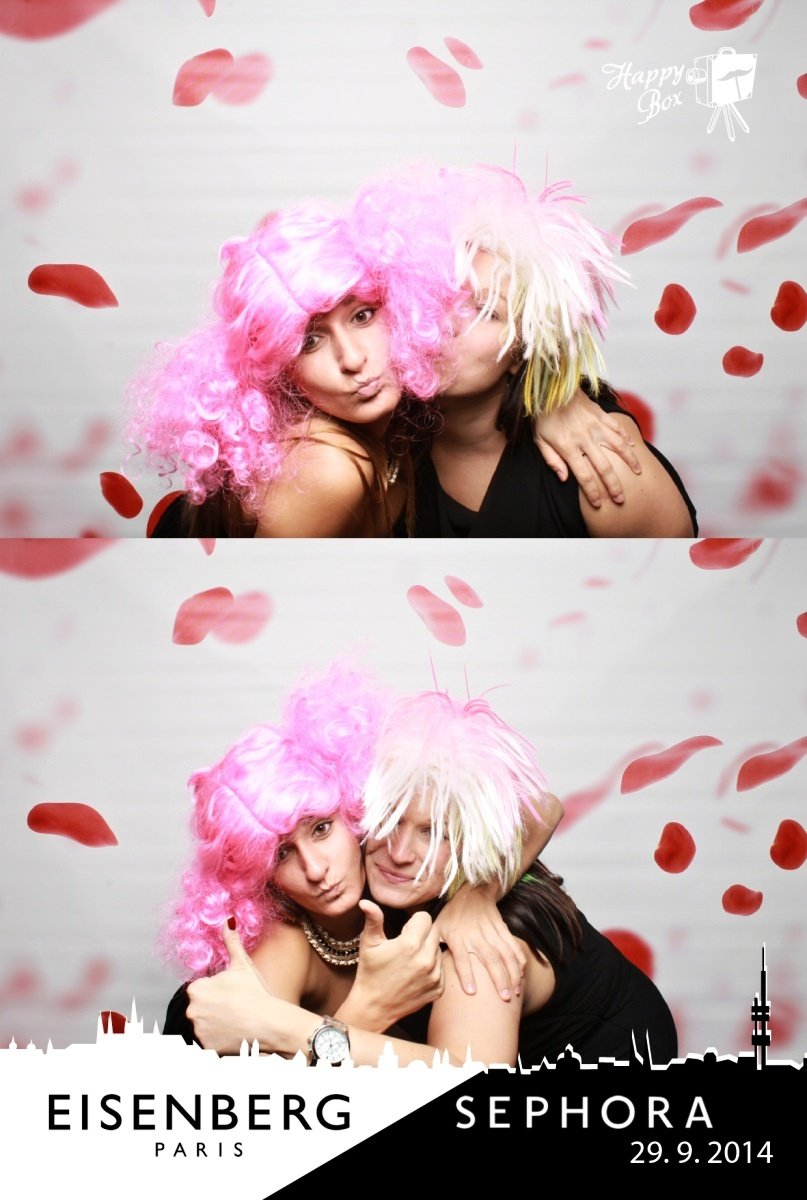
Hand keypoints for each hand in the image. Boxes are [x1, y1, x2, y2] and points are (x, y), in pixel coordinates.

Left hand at [187, 922, 282, 1053]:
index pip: (202, 989)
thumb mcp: (243, 965)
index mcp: (196, 989)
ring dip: (217, 1024)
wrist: (270, 1025)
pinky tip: (235, 1034)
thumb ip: (231, 942)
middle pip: (201, 1007)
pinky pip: (210, 1042)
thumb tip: (228, 920)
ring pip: (205, 1024)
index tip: (233, 994)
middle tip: (237, 1007)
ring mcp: (198, 1032)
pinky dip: (219, 1039)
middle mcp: (191, 1011)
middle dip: (216, 1007)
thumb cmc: (257, 993)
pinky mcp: (206, 1048)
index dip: (219, 990)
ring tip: (238, 1021)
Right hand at [340, 900, 443, 1030]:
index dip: (413, 922)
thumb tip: (365, 901)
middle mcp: (426, 959)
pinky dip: (432, 968)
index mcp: (410, 944)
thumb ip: (373, 919)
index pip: (425, 918)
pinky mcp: (439, 988)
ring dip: (428, 951)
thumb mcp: (369, 944)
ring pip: (438, 949)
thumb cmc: (370, 973)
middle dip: (422, 934)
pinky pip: (441, 968)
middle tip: (406, 946)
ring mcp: (434, 975)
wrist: (374, 1007)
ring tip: (410, 961)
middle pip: (434, 931)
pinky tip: (415, 973)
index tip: (403, 932)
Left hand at [433, 884, 525, 1000]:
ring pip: (505, 954)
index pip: (461, 957)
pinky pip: (512, 945)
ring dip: (512, 973)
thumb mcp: (437, 926)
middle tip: (505, 998)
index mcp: (457, 937)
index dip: (466, 974)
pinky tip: (522, 974)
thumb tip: (423, 965)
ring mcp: (490, 932)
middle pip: (489, 959)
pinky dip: (519, 960)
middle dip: (499, 979)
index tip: (472, 992)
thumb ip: (431, 944)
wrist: (471, 890)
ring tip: (516, 991)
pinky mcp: (502, 928)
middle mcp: (475, 936)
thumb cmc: (451, 913)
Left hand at [534, 389, 640, 506]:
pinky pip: (617, 427)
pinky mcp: (600, 414)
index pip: (584, 476)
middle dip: (613, 486)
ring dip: (629, 461)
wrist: (550, 386)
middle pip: (604, 467)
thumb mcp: (539, 440)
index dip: (592, 492)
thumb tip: (564, 478)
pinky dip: (627, 438)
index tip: (599, 503)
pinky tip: (633, 446)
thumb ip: (552, 460)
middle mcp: (584, 438)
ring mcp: (595, 425)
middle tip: (620, 499)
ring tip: (638, 472)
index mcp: (568, 447)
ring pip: (618, 446)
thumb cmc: (542, 416)